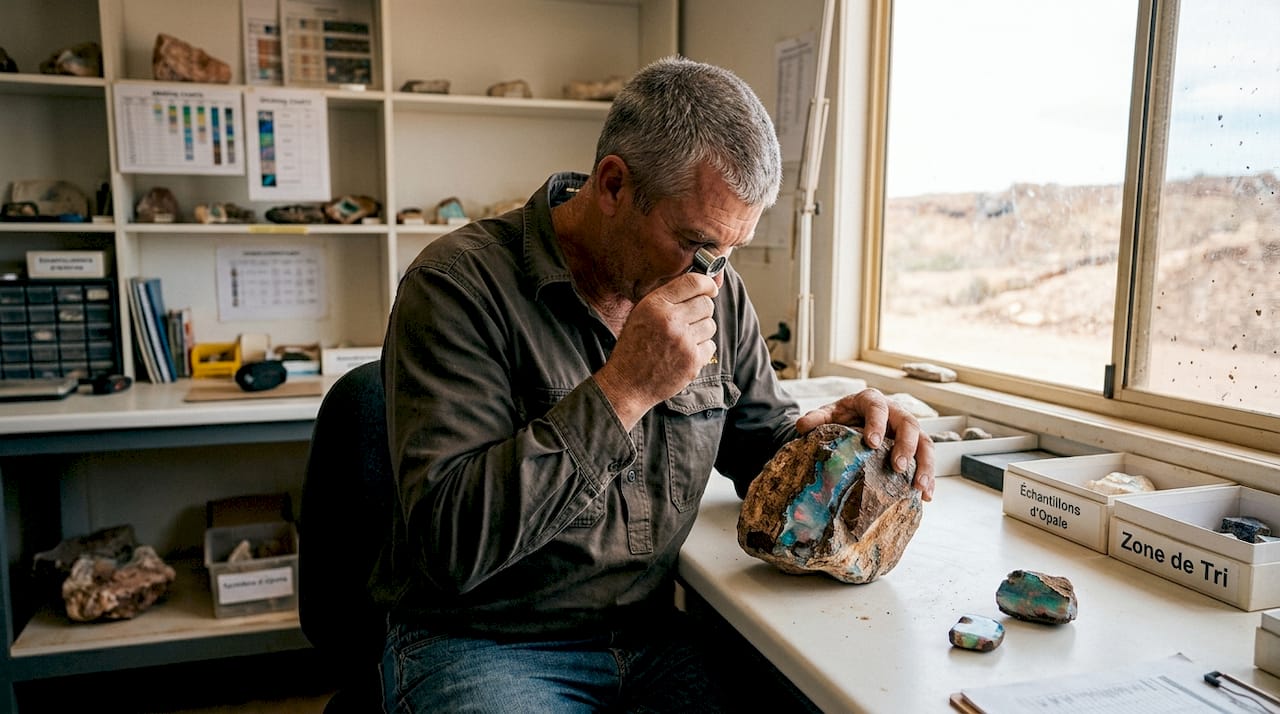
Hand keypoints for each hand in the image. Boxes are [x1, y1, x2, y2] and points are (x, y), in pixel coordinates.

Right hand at [595, 273, 717, 428]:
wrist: (627, 384)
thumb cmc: (634, 347)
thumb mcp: (641, 314)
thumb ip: (666, 299)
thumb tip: (698, 286)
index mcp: (655, 305)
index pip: (693, 282)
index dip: (707, 283)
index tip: (711, 288)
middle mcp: (670, 320)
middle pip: (706, 304)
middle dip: (703, 310)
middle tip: (691, 320)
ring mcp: (683, 342)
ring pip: (710, 325)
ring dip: (701, 331)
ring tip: (683, 340)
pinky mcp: (692, 361)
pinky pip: (710, 345)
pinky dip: (701, 350)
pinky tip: (684, 354)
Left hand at [795, 388, 935, 500]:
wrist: (852, 421)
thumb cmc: (841, 417)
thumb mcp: (828, 415)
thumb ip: (816, 419)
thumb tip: (801, 426)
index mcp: (871, 401)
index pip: (877, 408)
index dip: (877, 424)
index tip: (872, 443)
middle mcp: (895, 412)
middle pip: (909, 424)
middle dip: (906, 446)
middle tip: (899, 467)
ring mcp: (908, 430)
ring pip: (925, 442)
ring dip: (925, 464)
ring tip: (919, 487)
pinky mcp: (915, 446)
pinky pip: (927, 459)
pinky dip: (928, 477)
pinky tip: (926, 496)